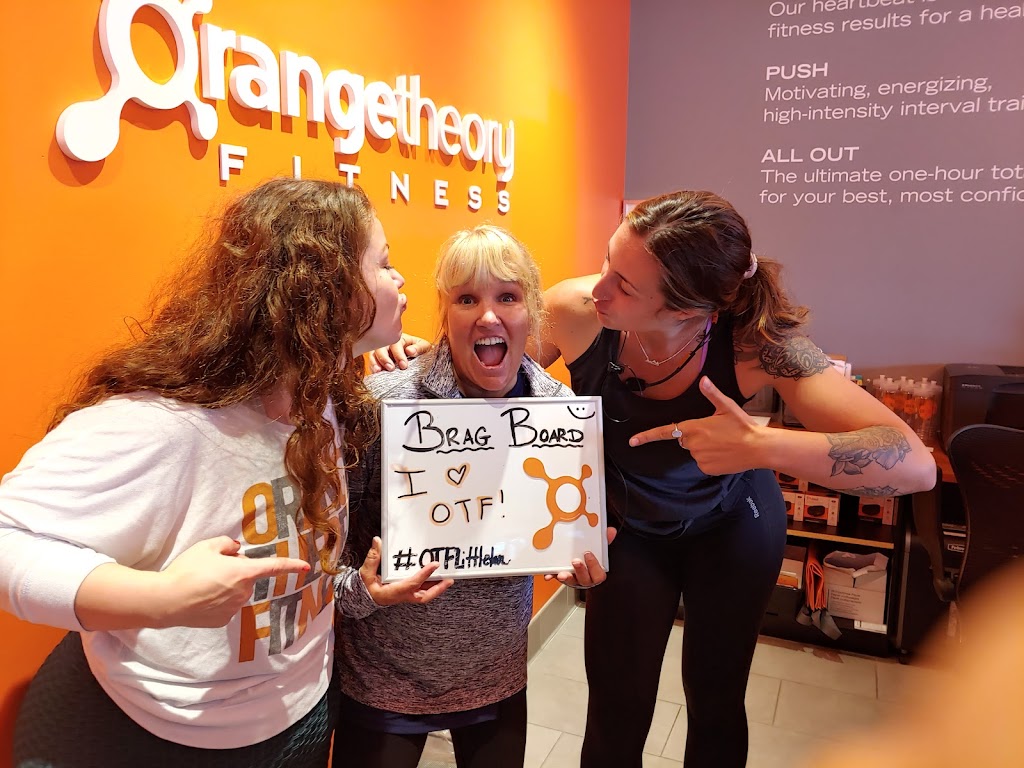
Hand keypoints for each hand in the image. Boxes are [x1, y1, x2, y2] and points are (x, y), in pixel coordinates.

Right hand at [160, 536, 310, 627]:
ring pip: (235, 591)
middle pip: (246, 576)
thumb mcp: (207, 546)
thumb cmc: (187, 570)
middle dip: (235, 570)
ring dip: (225, 586)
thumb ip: (227, 544)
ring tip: (201, 583)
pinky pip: (224, 605)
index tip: (306, 566)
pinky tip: (199, 598)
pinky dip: (215, 601)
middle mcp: (244, 592)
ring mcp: (233, 609)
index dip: (291, 565)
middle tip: (212, 567)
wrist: (166, 601)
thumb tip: (236, 550)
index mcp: (244, 572)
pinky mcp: (222, 621)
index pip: (274, 567)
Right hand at [359, 536, 453, 605]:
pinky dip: (431, 585)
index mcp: (392, 592)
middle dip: (438, 588)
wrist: (364, 598)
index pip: (412, 583)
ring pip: (425, 594)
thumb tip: (377, 541)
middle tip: (449, 579)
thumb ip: (373, 557)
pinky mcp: (407, 594)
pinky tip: (436, 577)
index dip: (424, 574)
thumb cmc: (366, 587)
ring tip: (448, 577)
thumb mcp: (366, 573)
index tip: (434, 564)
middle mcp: (402, 596)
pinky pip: (422, 591)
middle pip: (424, 596)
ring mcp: (405, 596)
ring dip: (437, 586)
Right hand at [367, 334, 431, 372]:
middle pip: (381, 347)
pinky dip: (372, 367)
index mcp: (400, 338)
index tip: (403, 365)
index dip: (398, 354)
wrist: (420, 357)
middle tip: (391, 368)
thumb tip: (410, 351)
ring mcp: (382, 352)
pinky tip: (375, 373)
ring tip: (378, 371)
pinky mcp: (378, 361)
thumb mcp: (424, 347)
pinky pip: (372, 362)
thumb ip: (419, 348)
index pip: (395, 344)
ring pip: (374, 354)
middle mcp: (388, 344)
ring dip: (375, 362)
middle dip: (384, 358)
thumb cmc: (421, 350)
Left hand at [545, 527, 616, 587]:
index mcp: (596, 573)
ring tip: (562, 573)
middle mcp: (586, 579)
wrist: (581, 559)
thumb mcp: (599, 548)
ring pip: (571, 582)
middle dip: (580, 571)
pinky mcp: (563, 577)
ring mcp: (574, 579)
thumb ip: (605, 540)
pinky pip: (557, 579)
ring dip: (566, 577)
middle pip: (585, 580)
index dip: (594, 566)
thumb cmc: (591, 557)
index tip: (588, 553)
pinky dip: (552, 576)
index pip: (599, 575)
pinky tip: (548, 575)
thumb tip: (610, 531)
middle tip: (575, 561)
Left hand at [628, 376, 763, 475]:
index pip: (665, 431)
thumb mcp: (727, 407)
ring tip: (723, 442)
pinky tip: (724, 453)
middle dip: (696, 436)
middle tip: (716, 432)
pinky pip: (703, 462)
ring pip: (695, 451)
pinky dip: (710, 458)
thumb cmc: (743, 426)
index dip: (647, 436)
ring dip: (704, 447)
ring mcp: (699, 458)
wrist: (758, 448)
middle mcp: (692, 444)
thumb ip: (712, 394)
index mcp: (694, 427)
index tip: (632, 441)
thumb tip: (703, 380)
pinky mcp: (706, 469)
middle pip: (685, 440)